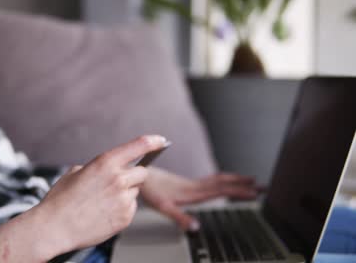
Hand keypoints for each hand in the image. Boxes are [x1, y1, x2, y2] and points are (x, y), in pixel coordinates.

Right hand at [35, 135, 168, 256]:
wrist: (55, 227)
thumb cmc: (61, 201)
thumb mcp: (75, 173)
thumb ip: (97, 168)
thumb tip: (107, 170)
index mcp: (106, 163)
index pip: (139, 146)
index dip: (153, 141)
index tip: (160, 140)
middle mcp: (118, 179)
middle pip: (142, 173)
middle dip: (133, 176)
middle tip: (117, 183)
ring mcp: (123, 199)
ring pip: (135, 192)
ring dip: (126, 194)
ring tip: (104, 202)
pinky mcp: (125, 217)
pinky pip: (131, 208)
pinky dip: (122, 209)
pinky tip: (105, 212)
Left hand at [140, 167, 260, 230]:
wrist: (140, 175)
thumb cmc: (151, 190)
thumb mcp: (164, 208)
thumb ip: (180, 217)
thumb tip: (196, 228)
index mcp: (193, 192)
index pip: (221, 190)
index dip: (238, 191)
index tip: (254, 191)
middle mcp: (195, 186)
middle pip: (224, 183)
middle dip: (243, 184)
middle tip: (262, 186)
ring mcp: (192, 184)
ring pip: (218, 180)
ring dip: (235, 180)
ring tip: (250, 180)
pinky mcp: (187, 184)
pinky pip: (210, 181)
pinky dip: (223, 180)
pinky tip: (224, 182)